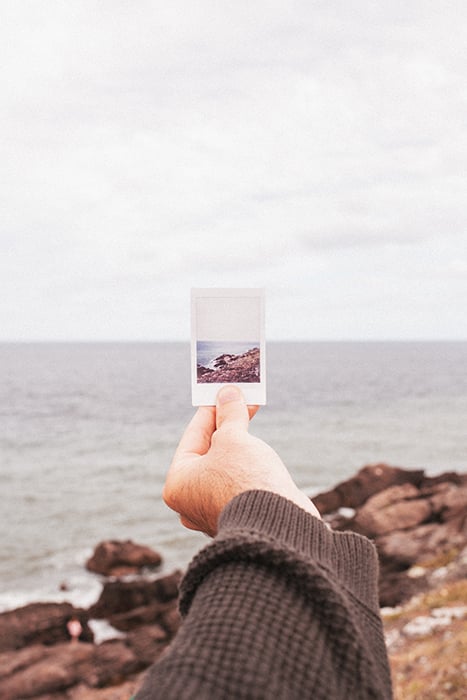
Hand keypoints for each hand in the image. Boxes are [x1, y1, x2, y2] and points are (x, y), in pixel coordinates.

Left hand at [163, 385, 320, 535]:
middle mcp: (191, 502)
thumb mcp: (234, 438)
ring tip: (252, 418)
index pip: (194, 435)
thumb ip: (229, 414)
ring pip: (225, 467)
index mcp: (178, 484)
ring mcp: (215, 511)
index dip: (212, 409)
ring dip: (240, 444)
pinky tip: (261, 452)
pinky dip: (249, 464)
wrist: (280, 526)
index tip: (227, 391)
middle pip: (209, 451)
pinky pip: (239, 482)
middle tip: (244, 401)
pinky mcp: (239, 516)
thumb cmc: (247, 481)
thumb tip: (228, 393)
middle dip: (227, 425)